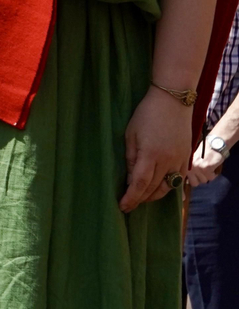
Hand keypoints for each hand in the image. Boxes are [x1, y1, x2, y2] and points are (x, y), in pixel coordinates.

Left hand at [121, 86, 194, 210]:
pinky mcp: (186, 158)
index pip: (139, 184)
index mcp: (150, 155)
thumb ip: (130, 157)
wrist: (172, 102)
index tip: (122, 207)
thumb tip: (129, 178)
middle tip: (128, 205)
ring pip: (167, 188)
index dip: (131, 198)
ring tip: (141, 199)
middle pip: (153, 189)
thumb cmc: (146, 114)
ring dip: (153, 196)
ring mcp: (179, 161)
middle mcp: (167, 162)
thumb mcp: (130, 134)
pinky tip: (158, 189)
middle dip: (140, 199)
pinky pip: (178, 180)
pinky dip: (167, 188)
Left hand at [187, 141, 228, 186]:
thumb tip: (186, 181)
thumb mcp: (192, 159)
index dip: (190, 180)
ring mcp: (197, 167)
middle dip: (199, 179)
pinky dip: (213, 174)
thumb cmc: (203, 152)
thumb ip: (188, 168)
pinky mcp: (206, 168)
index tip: (194, 177)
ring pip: (203, 181)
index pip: (183, 179)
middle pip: (194, 183)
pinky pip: (211, 178)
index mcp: (184, 164)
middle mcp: (189, 166)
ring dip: (207, 176)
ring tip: (208, 167)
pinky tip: (212, 167)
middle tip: (202, 172)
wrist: (213, 144)